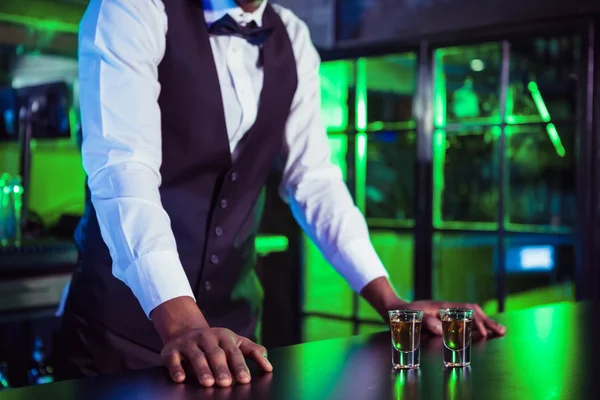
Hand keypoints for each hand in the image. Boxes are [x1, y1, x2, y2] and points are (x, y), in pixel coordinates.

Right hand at [151, 297, 272, 386]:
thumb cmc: (215, 342)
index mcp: (224, 336)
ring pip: (196, 356)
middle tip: (226, 383)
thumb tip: (269, 367)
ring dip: (202, 369)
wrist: (185, 330)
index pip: (233, 352)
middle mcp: (206, 337)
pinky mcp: (171, 350)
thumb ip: (253, 352)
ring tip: (208, 383)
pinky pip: (173, 359)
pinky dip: (176, 369)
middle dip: (221, 368)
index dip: (239, 366)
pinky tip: (180, 379)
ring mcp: (188, 343)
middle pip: (215, 354)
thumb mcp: (235, 342)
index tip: (245, 379)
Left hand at [408, 300, 505, 337]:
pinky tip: (482, 331)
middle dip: (488, 322)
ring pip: (471, 315)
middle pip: (474, 312)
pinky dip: (476, 325)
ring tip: (499, 331)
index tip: (484, 333)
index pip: (467, 310)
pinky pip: (465, 319)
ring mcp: (449, 312)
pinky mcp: (446, 317)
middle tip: (502, 331)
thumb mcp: (415, 316)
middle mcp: (449, 308)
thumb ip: (427, 322)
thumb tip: (441, 331)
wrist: (399, 309)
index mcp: (444, 306)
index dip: (477, 321)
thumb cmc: (407, 312)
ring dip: (485, 323)